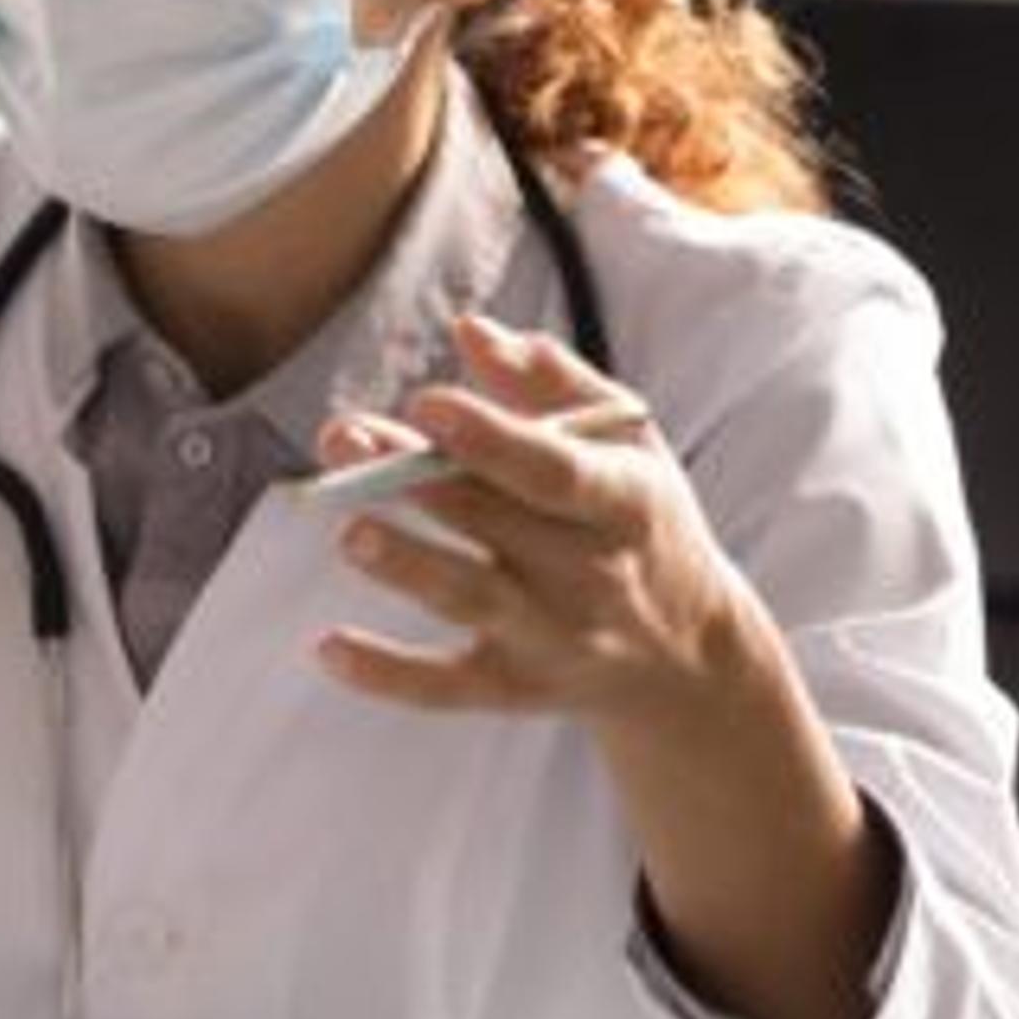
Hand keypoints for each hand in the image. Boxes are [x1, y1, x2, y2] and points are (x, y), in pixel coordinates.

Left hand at [308, 312, 772, 733]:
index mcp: (623, 501)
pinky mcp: (515, 687)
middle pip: (493, 521)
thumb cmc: (638, 523)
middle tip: (343, 438)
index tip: (426, 403)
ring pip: (472, 601)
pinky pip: (447, 689)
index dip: (491, 438)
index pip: (554, 471)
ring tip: (350, 534)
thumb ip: (549, 381)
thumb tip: (471, 330)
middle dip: (413, 478)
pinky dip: (387, 675)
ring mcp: (552, 637)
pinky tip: (327, 648)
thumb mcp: (625, 444)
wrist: (690, 659)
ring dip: (407, 567)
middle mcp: (591, 574)